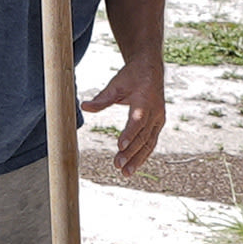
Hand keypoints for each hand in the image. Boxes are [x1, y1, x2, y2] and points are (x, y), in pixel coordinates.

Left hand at [83, 52, 164, 171]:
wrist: (151, 70)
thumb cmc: (132, 77)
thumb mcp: (116, 85)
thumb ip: (101, 99)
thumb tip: (84, 106)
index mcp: (144, 100)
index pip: (137, 120)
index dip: (129, 134)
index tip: (120, 147)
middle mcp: (155, 112)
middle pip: (143, 136)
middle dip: (131, 153)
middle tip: (119, 165)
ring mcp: (158, 119)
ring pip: (149, 143)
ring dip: (138, 159)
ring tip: (126, 173)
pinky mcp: (158, 124)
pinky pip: (151, 142)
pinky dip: (143, 155)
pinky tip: (133, 166)